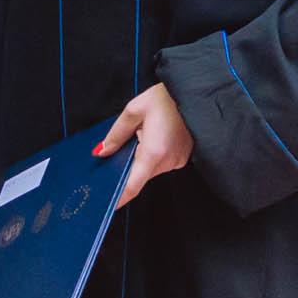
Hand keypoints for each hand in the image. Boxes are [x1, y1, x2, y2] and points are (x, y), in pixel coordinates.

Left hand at [94, 82, 193, 209]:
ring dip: (141, 157)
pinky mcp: (183, 156)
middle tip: (121, 147)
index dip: (119, 197)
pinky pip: (161, 161)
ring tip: (142, 132)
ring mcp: (178, 160)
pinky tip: (153, 135)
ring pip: (150, 168)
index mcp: (154, 152)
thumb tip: (102, 152)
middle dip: (127, 165)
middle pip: (140, 175)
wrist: (195, 91)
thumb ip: (116, 134)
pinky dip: (152, 154)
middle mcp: (168, 161)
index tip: (108, 206)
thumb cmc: (166, 98)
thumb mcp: (134, 111)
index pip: (132, 185)